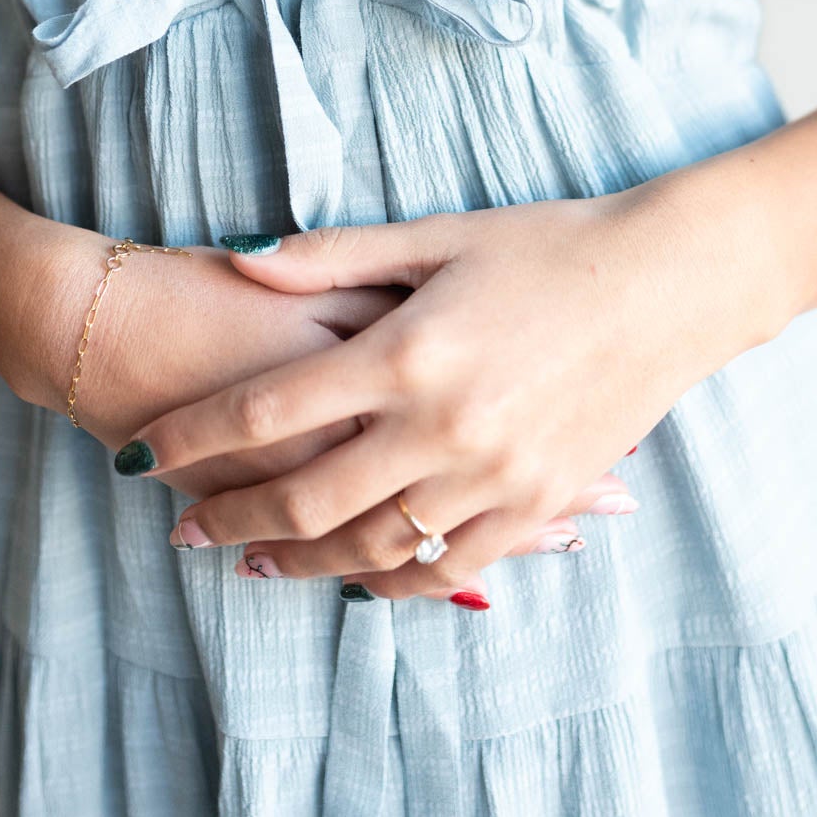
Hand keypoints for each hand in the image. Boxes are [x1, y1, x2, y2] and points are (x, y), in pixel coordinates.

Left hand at [32, 226, 634, 603]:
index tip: (146, 453)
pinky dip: (393, 581)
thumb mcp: (440, 235)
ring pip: (371, 546)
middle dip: (231, 517)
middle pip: (306, 496)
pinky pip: (450, 566)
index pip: (269, 407)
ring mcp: (493, 474)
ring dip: (301, 560)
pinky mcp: (537, 501)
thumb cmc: (552, 244)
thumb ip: (334, 256)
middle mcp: (441, 424)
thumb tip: (241, 261)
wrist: (671, 283)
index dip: (195, 436)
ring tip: (253, 561)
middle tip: (182, 529)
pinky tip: (355, 579)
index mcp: (406, 349)